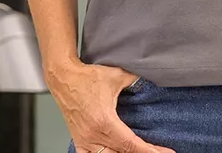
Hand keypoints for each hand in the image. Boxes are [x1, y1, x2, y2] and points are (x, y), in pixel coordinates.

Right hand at [48, 61, 176, 152]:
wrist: (63, 78)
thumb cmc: (87, 78)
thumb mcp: (118, 76)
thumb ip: (136, 81)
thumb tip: (151, 82)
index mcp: (105, 122)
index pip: (131, 144)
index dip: (149, 151)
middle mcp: (94, 135)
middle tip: (158, 152)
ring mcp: (85, 140)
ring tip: (138, 151)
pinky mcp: (79, 140)